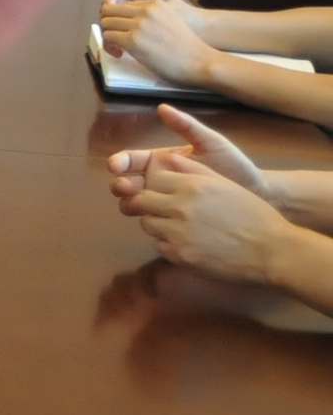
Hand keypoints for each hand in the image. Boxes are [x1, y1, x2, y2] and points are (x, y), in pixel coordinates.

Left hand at [99, 0, 218, 85]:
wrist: (198, 60)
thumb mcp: (169, 20)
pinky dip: (109, 46)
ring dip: (108, 35)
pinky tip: (120, 53)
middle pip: (110, 10)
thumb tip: (128, 22)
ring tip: (118, 47)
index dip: (118, 17)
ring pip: (106, 23)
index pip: (123, 4)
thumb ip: (150, 16)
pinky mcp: (132, 40)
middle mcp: (145, 10)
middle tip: (115, 38)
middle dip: (109, 24)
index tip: (122, 29)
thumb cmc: (186, 46)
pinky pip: (108, 37)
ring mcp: (138, 25)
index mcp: (155, 4)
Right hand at [107, 103, 266, 207]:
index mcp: (162, 161)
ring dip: (128, 202)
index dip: (120, 162)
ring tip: (135, 204)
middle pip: (126, 182)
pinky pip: (152, 219)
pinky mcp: (173, 218)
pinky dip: (145, 218)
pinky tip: (150, 217)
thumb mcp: (212, 143)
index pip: (132, 159)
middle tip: (125, 186)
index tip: (116, 166)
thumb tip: (162, 107)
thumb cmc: (234, 165)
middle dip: (120, 183)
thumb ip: (187, 126)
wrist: (256, 193)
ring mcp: (164, 200)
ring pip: (134, 202)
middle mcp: (158, 180)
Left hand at [123, 151, 299, 285]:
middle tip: (166, 210)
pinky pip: (159, 245)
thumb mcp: (225, 184)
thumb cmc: (253, 214)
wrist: (272, 250)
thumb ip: (194, 170)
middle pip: (142, 201)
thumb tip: (167, 159)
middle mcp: (181, 207)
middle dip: (150, 204)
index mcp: (193, 186)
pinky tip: (189, 242)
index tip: (165, 191)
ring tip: (180, 226)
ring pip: (147, 224)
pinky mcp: (179, 255)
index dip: (158, 186)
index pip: (153, 179)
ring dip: (158, 223)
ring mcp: (177, 233)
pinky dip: (168, 243)